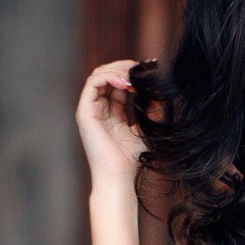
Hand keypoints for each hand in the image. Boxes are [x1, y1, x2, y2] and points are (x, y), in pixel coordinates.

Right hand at [77, 58, 148, 188]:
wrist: (118, 176)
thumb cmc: (131, 159)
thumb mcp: (145, 128)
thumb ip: (150, 110)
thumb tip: (159, 92)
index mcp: (111, 111)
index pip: (118, 82)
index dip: (132, 73)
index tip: (150, 69)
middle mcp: (98, 108)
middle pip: (107, 74)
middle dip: (125, 68)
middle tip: (142, 69)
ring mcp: (90, 109)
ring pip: (99, 75)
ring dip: (117, 70)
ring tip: (134, 76)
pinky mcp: (85, 112)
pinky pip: (93, 83)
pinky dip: (109, 77)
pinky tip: (126, 83)